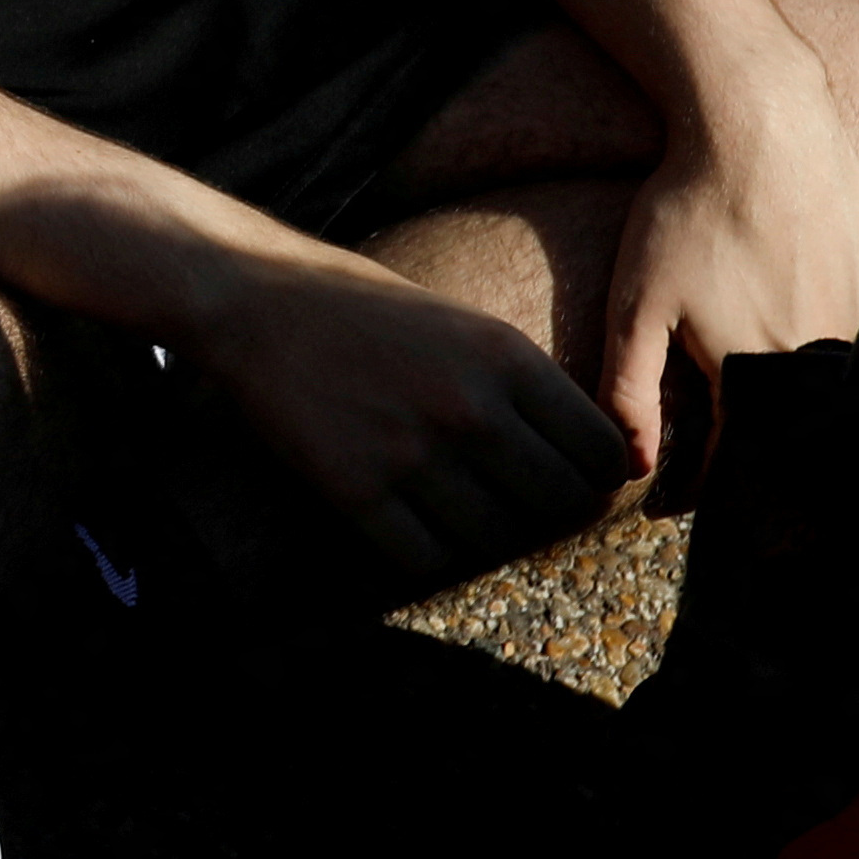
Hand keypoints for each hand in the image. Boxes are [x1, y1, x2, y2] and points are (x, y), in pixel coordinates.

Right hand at [192, 246, 637, 588]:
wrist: (257, 301)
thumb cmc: (364, 309)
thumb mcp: (465, 325)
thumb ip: (525, 386)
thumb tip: (590, 454)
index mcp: (507, 358)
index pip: (602, 452)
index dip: (597, 477)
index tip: (573, 481)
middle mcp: (469, 408)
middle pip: (559, 503)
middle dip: (548, 514)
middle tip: (519, 506)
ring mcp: (412, 453)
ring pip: (496, 538)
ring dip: (485, 535)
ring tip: (462, 513)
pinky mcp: (356, 489)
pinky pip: (426, 557)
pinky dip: (426, 552)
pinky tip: (411, 524)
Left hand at [598, 50, 858, 481]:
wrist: (765, 124)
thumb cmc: (690, 211)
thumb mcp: (637, 302)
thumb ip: (629, 390)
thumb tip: (631, 468)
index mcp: (763, 375)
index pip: (742, 469)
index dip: (707, 489)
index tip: (678, 498)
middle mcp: (828, 359)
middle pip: (800, 435)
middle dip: (764, 459)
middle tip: (728, 451)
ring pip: (845, 393)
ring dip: (813, 409)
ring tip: (773, 401)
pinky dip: (854, 362)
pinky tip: (823, 346)